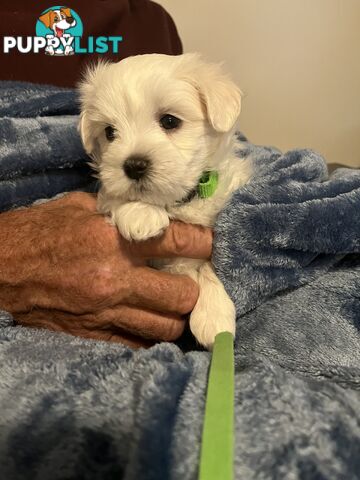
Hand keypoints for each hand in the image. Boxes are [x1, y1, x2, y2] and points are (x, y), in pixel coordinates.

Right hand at [0, 192, 212, 347]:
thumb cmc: (37, 232)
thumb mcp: (77, 208)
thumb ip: (118, 213)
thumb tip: (149, 214)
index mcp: (112, 241)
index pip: (178, 243)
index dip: (203, 243)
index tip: (208, 243)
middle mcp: (115, 280)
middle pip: (182, 295)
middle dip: (192, 287)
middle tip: (189, 278)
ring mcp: (105, 312)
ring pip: (166, 327)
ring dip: (175, 315)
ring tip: (171, 303)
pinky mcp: (93, 334)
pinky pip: (138, 345)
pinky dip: (151, 335)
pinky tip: (148, 321)